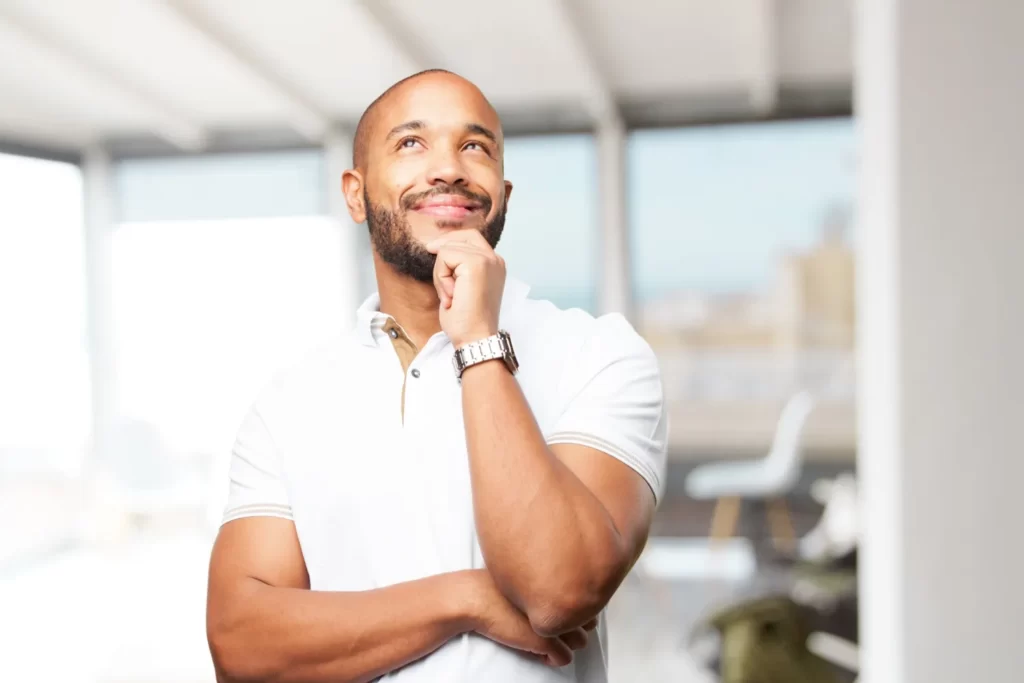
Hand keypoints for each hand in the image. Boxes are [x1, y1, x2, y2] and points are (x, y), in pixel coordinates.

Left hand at [424, 230, 504, 348]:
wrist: (474, 338)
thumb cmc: (466, 320)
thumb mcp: (462, 286)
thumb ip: (458, 267)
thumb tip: (436, 247)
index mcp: (494, 265)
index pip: (470, 238)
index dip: (449, 243)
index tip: (432, 252)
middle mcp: (495, 259)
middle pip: (461, 236)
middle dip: (443, 254)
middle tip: (441, 281)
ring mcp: (487, 260)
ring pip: (449, 247)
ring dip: (441, 272)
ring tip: (450, 295)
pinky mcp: (476, 264)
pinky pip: (445, 256)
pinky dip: (441, 277)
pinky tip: (450, 295)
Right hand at [466, 571, 595, 666]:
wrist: (476, 598)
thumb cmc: (496, 587)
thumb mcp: (528, 577)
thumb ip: (549, 583)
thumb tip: (565, 599)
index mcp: (562, 580)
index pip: (589, 601)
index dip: (574, 610)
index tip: (557, 611)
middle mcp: (565, 600)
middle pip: (589, 622)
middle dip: (573, 626)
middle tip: (551, 625)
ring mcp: (558, 622)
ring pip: (581, 642)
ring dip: (564, 642)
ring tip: (542, 637)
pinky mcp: (547, 642)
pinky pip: (565, 658)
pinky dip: (553, 657)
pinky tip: (536, 649)